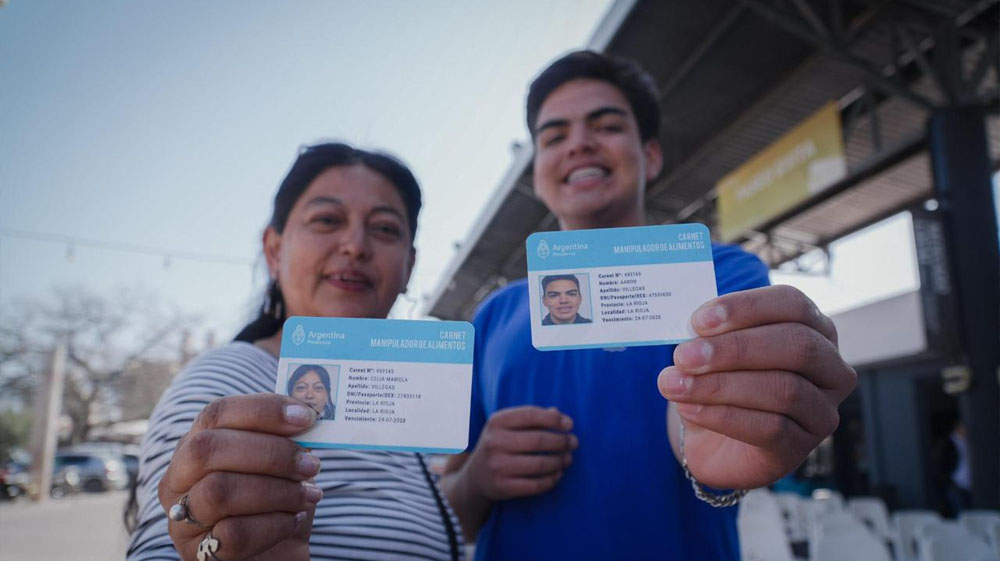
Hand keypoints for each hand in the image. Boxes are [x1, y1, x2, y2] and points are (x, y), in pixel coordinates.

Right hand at [157, 393, 323, 560]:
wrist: (277, 553)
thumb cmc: (278, 500)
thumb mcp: (284, 464)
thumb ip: (290, 438)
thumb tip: (309, 414)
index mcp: (196, 444)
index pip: (217, 412)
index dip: (263, 410)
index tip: (306, 418)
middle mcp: (179, 478)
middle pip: (208, 449)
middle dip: (269, 453)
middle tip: (310, 465)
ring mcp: (182, 518)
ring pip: (219, 492)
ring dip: (276, 491)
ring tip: (308, 496)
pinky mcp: (197, 553)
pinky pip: (233, 534)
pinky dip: (274, 525)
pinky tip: (294, 521)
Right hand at [461, 406, 576, 500]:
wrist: (476, 477)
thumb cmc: (500, 445)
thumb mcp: (508, 426)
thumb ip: (532, 418)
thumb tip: (558, 414)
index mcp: (496, 421)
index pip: (532, 415)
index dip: (554, 419)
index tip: (570, 424)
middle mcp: (494, 442)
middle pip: (539, 440)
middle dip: (562, 442)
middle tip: (574, 443)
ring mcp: (497, 466)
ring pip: (540, 464)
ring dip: (560, 461)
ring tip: (568, 459)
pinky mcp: (503, 486)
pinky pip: (536, 484)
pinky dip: (552, 480)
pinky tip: (558, 474)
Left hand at [657, 285, 856, 489]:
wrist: (715, 443)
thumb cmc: (722, 383)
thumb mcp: (715, 351)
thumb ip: (711, 334)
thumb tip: (691, 330)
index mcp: (814, 329)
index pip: (793, 304)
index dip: (747, 307)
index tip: (699, 320)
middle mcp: (830, 368)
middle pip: (796, 345)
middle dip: (735, 348)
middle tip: (684, 355)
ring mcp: (821, 411)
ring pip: (783, 389)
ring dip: (720, 384)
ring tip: (675, 383)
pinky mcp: (800, 447)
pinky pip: (770, 428)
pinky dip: (722, 416)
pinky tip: (688, 408)